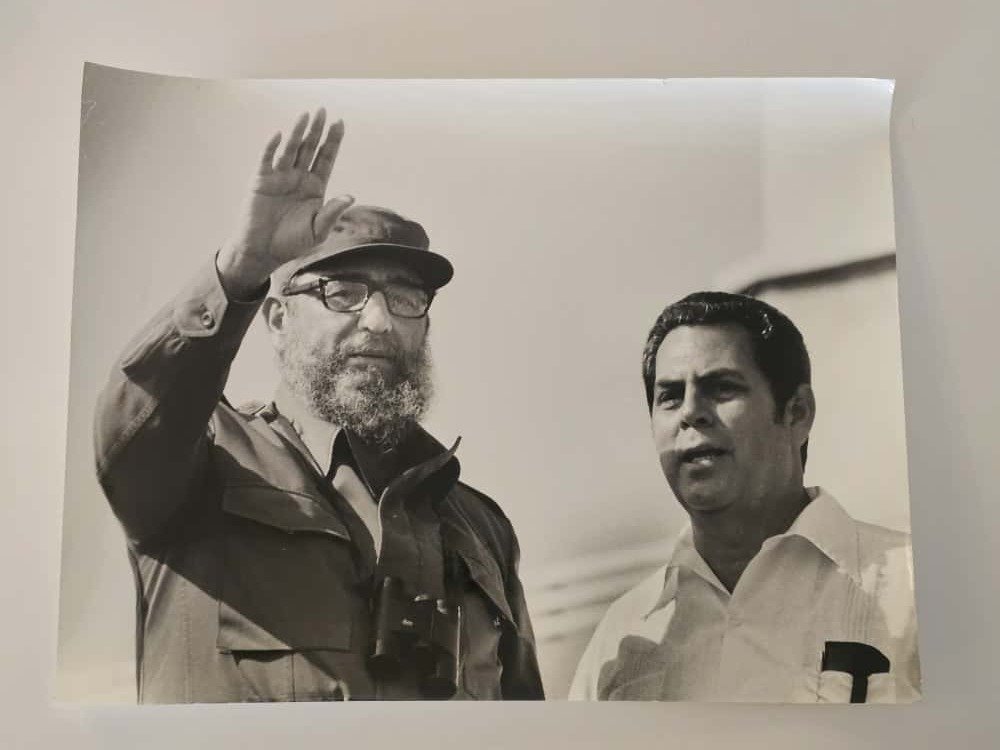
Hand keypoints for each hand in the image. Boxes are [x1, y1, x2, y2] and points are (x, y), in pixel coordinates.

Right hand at [218, 110, 353, 297]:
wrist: (263, 251)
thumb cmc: (292, 243)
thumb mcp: (318, 230)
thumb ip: (332, 213)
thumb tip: (350, 196)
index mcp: (315, 187)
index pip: (326, 158)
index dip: (333, 141)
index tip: (340, 123)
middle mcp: (298, 178)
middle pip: (309, 148)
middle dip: (317, 130)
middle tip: (323, 111)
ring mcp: (280, 177)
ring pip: (290, 150)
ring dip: (297, 133)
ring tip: (306, 115)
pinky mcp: (261, 181)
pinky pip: (267, 160)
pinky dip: (271, 147)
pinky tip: (279, 135)